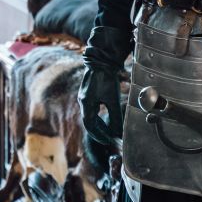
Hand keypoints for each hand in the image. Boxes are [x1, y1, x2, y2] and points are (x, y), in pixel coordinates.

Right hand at [79, 25, 129, 146]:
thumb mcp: (113, 99)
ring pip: (90, 116)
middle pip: (89, 122)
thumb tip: (118, 133)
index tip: (109, 141)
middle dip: (100, 132)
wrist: (102, 60)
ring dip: (100, 124)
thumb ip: (115, 117)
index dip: (99, 135)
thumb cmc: (106, 79)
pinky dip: (99, 116)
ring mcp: (84, 97)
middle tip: (110, 139)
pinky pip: (92, 109)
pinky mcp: (88, 92)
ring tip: (111, 131)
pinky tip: (107, 118)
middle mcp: (83, 101)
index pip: (90, 125)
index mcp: (86, 104)